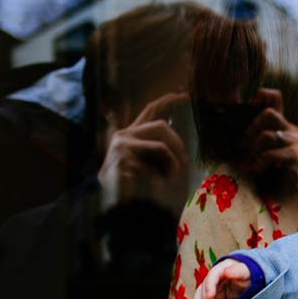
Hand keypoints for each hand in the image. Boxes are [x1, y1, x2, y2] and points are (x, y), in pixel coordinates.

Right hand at [99, 92, 189, 215]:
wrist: (112, 203)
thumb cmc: (134, 184)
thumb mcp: (150, 165)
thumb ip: (160, 153)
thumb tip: (182, 154)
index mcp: (132, 133)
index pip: (150, 109)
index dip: (168, 100)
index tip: (185, 95)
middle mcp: (124, 135)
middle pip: (161, 126)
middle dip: (178, 144)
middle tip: (184, 163)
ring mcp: (120, 146)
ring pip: (160, 147)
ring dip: (172, 164)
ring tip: (172, 178)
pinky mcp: (121, 159)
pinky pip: (151, 166)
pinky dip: (158, 178)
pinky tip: (155, 186)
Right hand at [192, 259, 250, 298]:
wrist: (251, 281)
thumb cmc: (249, 274)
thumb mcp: (246, 272)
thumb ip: (238, 271)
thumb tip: (226, 272)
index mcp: (222, 268)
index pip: (213, 275)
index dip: (210, 285)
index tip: (210, 295)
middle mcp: (215, 277)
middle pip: (205, 287)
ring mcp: (214, 288)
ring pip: (202, 296)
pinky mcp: (215, 297)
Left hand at [234, 88, 297, 176]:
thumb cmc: (278, 173)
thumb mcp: (264, 151)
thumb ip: (256, 139)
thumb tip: (236, 136)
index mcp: (283, 125)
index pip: (275, 98)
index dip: (262, 95)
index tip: (250, 105)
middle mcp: (291, 130)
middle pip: (268, 113)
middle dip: (250, 129)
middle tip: (242, 147)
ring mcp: (295, 142)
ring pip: (266, 136)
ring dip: (253, 151)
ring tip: (249, 163)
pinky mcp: (295, 156)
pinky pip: (270, 155)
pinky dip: (258, 164)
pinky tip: (255, 171)